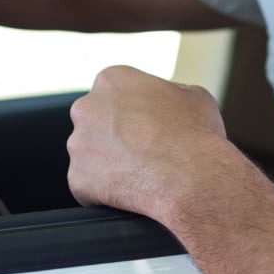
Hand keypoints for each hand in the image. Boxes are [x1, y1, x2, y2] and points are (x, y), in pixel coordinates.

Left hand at [66, 65, 237, 227]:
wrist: (193, 178)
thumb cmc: (196, 136)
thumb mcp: (194, 95)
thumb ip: (171, 92)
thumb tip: (169, 99)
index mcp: (113, 80)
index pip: (114, 95)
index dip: (132, 113)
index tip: (145, 127)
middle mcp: (87, 107)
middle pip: (95, 123)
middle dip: (113, 137)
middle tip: (141, 152)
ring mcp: (78, 144)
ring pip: (89, 156)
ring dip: (108, 165)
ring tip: (139, 175)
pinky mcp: (77, 178)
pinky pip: (87, 187)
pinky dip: (103, 193)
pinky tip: (129, 193)